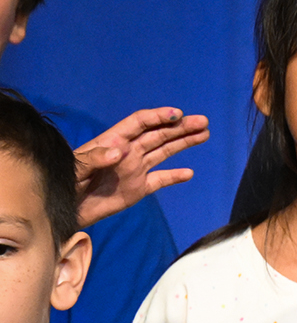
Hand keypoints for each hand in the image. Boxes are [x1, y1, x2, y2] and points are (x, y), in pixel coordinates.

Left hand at [72, 107, 209, 227]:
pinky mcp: (139, 188)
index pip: (140, 123)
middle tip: (203, 122)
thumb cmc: (66, 183)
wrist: (68, 207)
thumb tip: (121, 151)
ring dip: (183, 143)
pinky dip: (175, 176)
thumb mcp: (76, 168)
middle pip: (158, 135)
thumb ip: (96, 158)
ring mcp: (135, 169)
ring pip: (164, 152)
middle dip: (180, 127)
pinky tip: (189, 173)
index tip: (178, 114)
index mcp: (113, 141)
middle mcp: (128, 151)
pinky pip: (161, 180)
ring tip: (204, 134)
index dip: (159, 117)